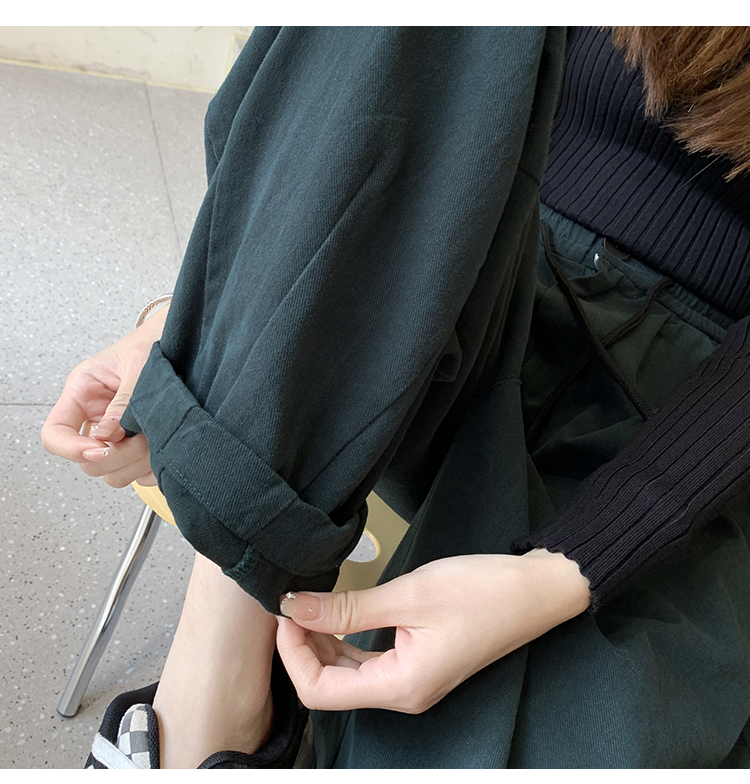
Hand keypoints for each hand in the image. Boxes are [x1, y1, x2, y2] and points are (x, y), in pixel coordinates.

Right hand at [41, 306, 168, 487]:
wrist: (185, 340)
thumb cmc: (156, 342)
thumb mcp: (139, 364)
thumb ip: (124, 401)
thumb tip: (107, 437)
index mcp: (84, 392)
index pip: (54, 434)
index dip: (71, 448)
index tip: (101, 448)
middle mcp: (96, 417)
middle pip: (87, 462)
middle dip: (115, 455)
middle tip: (143, 437)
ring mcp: (118, 434)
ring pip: (112, 473)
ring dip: (136, 463)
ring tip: (158, 437)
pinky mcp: (140, 445)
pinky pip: (139, 475)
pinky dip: (153, 470)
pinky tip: (166, 448)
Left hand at [276, 549, 590, 713]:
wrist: (534, 590)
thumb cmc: (481, 592)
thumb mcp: (409, 595)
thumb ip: (348, 607)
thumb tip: (294, 607)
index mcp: (401, 686)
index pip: (321, 691)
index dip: (292, 654)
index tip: (284, 611)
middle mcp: (403, 692)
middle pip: (330, 686)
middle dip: (302, 647)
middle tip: (291, 602)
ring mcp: (411, 679)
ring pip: (347, 673)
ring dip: (322, 642)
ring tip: (308, 604)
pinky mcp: (418, 661)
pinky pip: (368, 660)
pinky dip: (344, 639)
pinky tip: (337, 612)